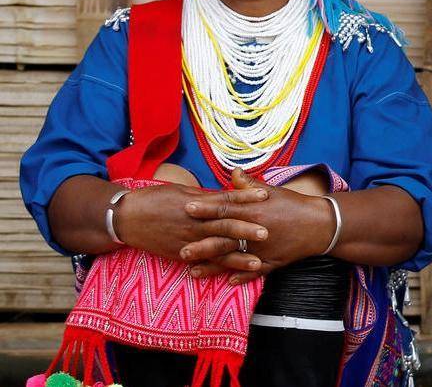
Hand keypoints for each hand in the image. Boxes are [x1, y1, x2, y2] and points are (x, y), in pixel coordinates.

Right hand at [113, 181, 268, 265]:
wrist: (126, 218)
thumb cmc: (155, 199)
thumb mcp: (182, 191)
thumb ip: (207, 196)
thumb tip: (229, 194)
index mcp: (196, 204)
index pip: (226, 199)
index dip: (245, 197)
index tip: (265, 195)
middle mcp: (194, 223)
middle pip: (225, 226)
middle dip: (246, 230)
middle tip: (267, 232)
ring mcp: (187, 241)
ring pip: (217, 250)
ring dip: (238, 257)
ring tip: (258, 263)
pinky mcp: (180, 255)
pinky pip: (202, 263)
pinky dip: (217, 270)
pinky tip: (232, 277)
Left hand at [181, 169, 335, 284]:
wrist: (321, 224)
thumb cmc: (295, 204)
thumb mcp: (273, 191)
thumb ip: (250, 185)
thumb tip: (233, 172)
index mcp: (255, 210)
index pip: (225, 208)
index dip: (206, 208)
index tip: (187, 208)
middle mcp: (255, 231)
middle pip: (223, 238)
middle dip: (201, 244)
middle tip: (180, 250)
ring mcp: (263, 249)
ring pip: (233, 259)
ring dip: (212, 267)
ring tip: (193, 273)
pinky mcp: (272, 262)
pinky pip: (253, 272)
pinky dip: (241, 277)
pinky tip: (226, 283)